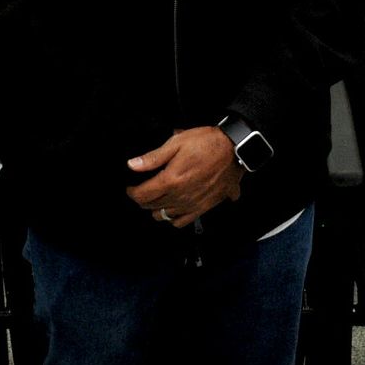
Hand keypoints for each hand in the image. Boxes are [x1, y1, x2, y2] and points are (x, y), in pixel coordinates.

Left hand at [125, 127, 242, 227]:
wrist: (234, 150)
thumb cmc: (207, 143)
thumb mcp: (177, 142)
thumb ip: (153, 157)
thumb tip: (132, 165)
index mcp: (171, 180)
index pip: (142, 195)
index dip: (132, 193)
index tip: (130, 188)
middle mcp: (181, 196)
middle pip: (151, 206)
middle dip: (143, 199)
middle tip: (142, 190)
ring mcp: (192, 204)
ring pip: (164, 216)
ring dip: (157, 209)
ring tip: (156, 198)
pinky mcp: (204, 208)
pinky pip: (182, 222)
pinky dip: (173, 219)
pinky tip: (173, 208)